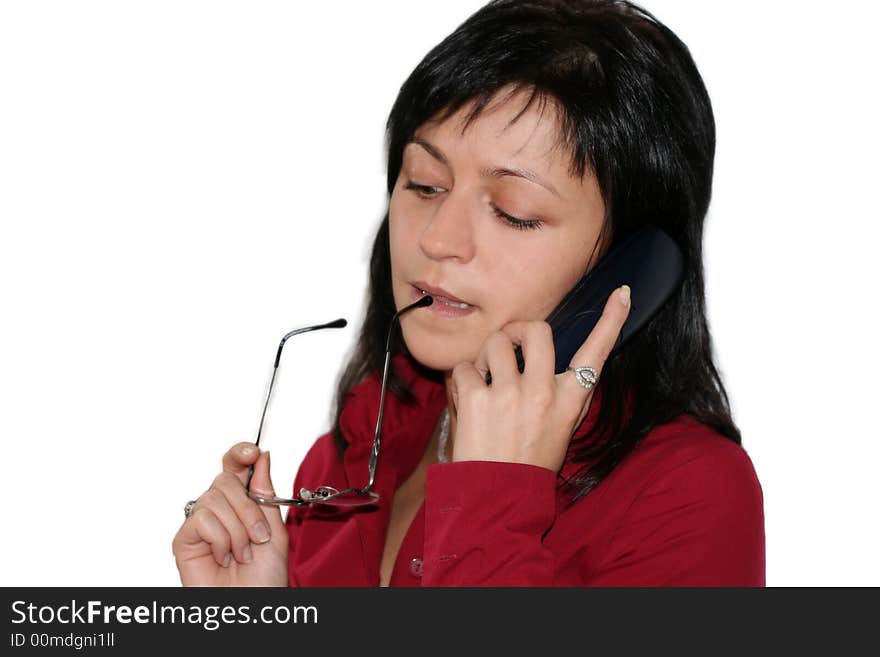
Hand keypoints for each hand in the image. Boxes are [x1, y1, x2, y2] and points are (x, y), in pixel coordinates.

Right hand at [171, 443, 288, 585]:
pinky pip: (202, 519)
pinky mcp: (184, 539)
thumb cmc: (265, 577)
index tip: (252, 453)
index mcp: (243, 502)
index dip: (240, 453)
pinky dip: (220, 540)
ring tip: (242, 554)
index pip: (235, 466)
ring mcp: (200, 523)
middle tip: (259, 537)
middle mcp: (219, 509)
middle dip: (248, 509)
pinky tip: (223, 558)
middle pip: (225, 480)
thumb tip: (261, 456)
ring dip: (237, 530)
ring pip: (214, 499)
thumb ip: (265, 493)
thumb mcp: (275, 529)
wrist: (252, 604)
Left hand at [449, 285, 631, 472]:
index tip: (622, 293)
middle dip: (517, 330)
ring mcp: (510, 394)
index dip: (612, 320)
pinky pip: (464, 367)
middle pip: (536, 330)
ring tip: (485, 380)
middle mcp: (543, 392)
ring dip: (485, 356)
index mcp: (569, 401)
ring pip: (495, 342)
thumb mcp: (561, 429)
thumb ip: (561, 394)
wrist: (497, 498)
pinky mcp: (477, 399)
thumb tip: (556, 362)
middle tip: (507, 344)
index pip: (596, 353)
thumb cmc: (528, 463)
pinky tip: (467, 401)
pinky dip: (461, 380)